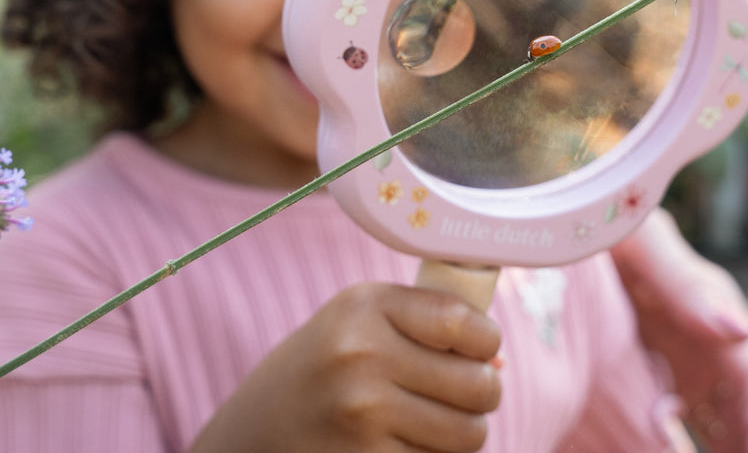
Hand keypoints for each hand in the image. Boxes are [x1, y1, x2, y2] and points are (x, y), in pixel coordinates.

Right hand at [190, 282, 502, 452]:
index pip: (461, 321)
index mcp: (363, 307)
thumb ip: (423, 324)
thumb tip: (496, 360)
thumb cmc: (320, 370)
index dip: (485, 339)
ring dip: (463, 433)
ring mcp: (362, 416)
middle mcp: (361, 356)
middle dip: (482, 393)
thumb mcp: (357, 322)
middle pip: (477, 384)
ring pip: (468, 435)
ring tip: (431, 421)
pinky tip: (403, 446)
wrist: (251, 434)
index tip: (482, 348)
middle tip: (461, 392)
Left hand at [612, 209, 747, 452]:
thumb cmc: (607, 222)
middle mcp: (704, 343)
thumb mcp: (641, 241)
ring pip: (716, 425)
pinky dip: (674, 448)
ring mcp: (675, 363)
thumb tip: (742, 330)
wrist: (563, 222)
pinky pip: (672, 425)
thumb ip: (684, 283)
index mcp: (713, 310)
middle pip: (746, 413)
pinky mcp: (644, 375)